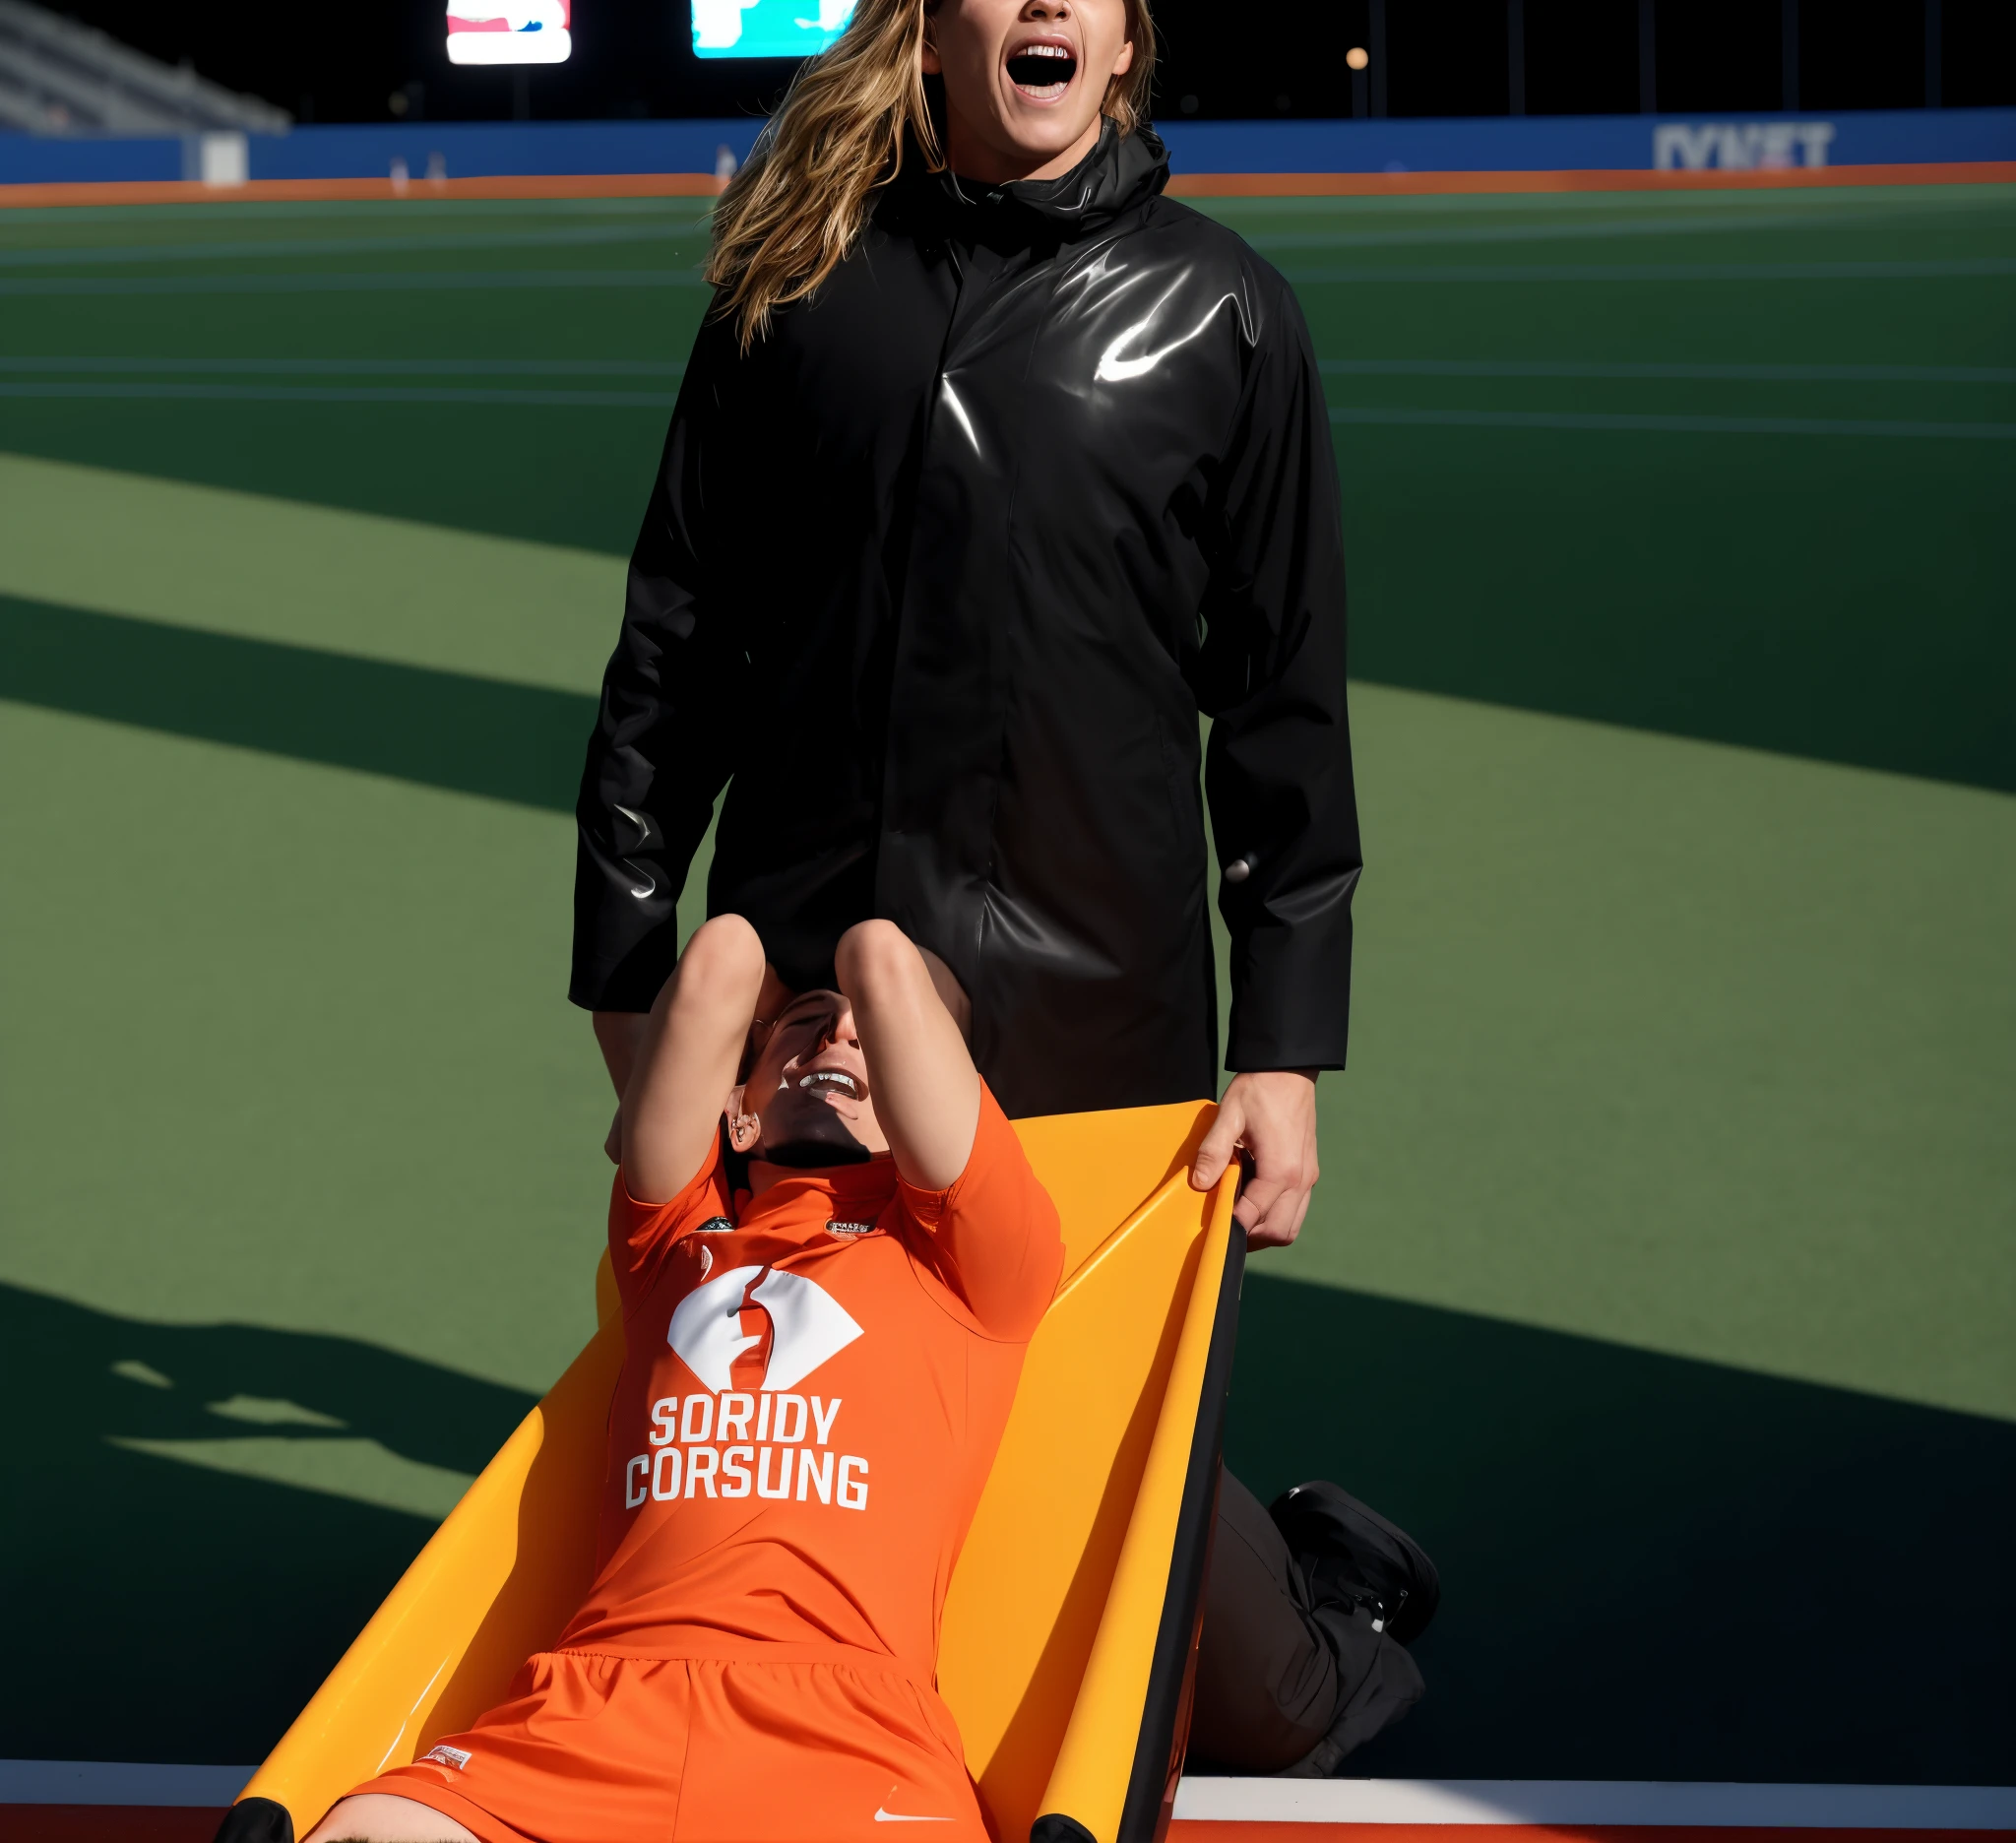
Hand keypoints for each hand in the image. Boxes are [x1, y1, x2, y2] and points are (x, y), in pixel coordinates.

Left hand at [1190, 1070, 1319, 1248]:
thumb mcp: (1229, 1115)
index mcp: (1280, 1170)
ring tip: (1238, 1214)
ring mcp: (1308, 1177)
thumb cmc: (1260, 1089)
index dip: (1231, 1226)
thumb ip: (1213, 1151)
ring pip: (1290, 1226)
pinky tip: (1254, 1199)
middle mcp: (1300, 1179)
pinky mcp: (1308, 1172)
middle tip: (1223, 1224)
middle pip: (1278, 1232)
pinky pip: (1296, 1209)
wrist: (1290, 1069)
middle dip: (1250, 1236)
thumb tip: (1199, 1184)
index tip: (1211, 1223)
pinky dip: (1276, 1215)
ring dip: (1265, 1229)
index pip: (1254, 1217)